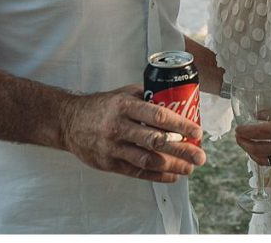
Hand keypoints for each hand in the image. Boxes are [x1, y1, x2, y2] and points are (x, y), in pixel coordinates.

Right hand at [59, 84, 205, 182]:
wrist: (70, 121)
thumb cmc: (103, 106)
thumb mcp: (123, 94)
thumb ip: (147, 97)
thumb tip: (178, 100)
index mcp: (125, 106)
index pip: (158, 115)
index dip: (180, 125)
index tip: (197, 132)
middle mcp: (119, 127)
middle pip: (156, 141)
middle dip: (182, 150)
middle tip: (200, 156)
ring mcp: (113, 147)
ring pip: (148, 160)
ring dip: (173, 166)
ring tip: (190, 168)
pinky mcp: (109, 164)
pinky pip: (137, 173)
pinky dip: (158, 176)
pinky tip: (173, 176)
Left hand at [235, 106, 270, 171]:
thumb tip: (256, 116)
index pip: (256, 133)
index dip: (244, 131)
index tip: (237, 129)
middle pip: (255, 149)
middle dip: (243, 143)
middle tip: (238, 137)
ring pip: (261, 160)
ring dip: (251, 152)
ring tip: (246, 145)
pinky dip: (263, 158)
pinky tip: (260, 152)